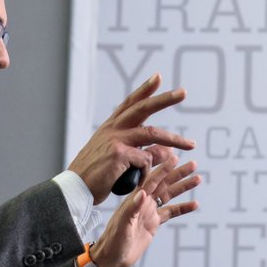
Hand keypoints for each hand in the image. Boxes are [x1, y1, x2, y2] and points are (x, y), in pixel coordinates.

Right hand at [68, 74, 195, 203]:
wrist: (75, 189)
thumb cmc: (96, 175)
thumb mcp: (119, 158)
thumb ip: (140, 151)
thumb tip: (166, 150)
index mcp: (111, 127)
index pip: (130, 103)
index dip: (144, 90)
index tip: (157, 77)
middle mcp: (113, 129)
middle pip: (143, 108)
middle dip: (164, 99)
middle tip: (183, 92)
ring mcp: (115, 140)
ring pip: (152, 134)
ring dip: (174, 140)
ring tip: (191, 145)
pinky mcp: (118, 154)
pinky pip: (145, 160)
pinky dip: (148, 172)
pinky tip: (140, 180)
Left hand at [89, 155, 200, 266]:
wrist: (112, 257)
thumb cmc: (113, 241)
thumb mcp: (122, 225)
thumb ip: (132, 209)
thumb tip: (143, 193)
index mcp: (135, 200)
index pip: (152, 180)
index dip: (163, 169)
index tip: (175, 157)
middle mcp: (143, 202)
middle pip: (165, 184)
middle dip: (179, 174)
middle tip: (193, 164)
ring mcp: (149, 211)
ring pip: (170, 195)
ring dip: (183, 187)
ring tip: (198, 178)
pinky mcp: (154, 222)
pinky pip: (171, 212)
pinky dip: (183, 208)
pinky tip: (194, 204)